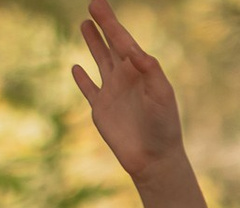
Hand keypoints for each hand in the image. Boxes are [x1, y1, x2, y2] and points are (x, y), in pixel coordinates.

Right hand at [73, 0, 185, 184]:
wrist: (155, 160)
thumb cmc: (163, 127)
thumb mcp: (162, 95)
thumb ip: (150, 70)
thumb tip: (133, 50)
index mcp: (140, 71)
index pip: (123, 40)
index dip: (111, 22)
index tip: (99, 4)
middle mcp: (125, 78)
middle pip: (111, 44)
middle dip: (103, 24)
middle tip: (94, 4)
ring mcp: (112, 92)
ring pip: (100, 60)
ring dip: (93, 43)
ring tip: (86, 24)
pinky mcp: (100, 109)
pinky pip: (88, 89)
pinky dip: (81, 79)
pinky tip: (76, 67)